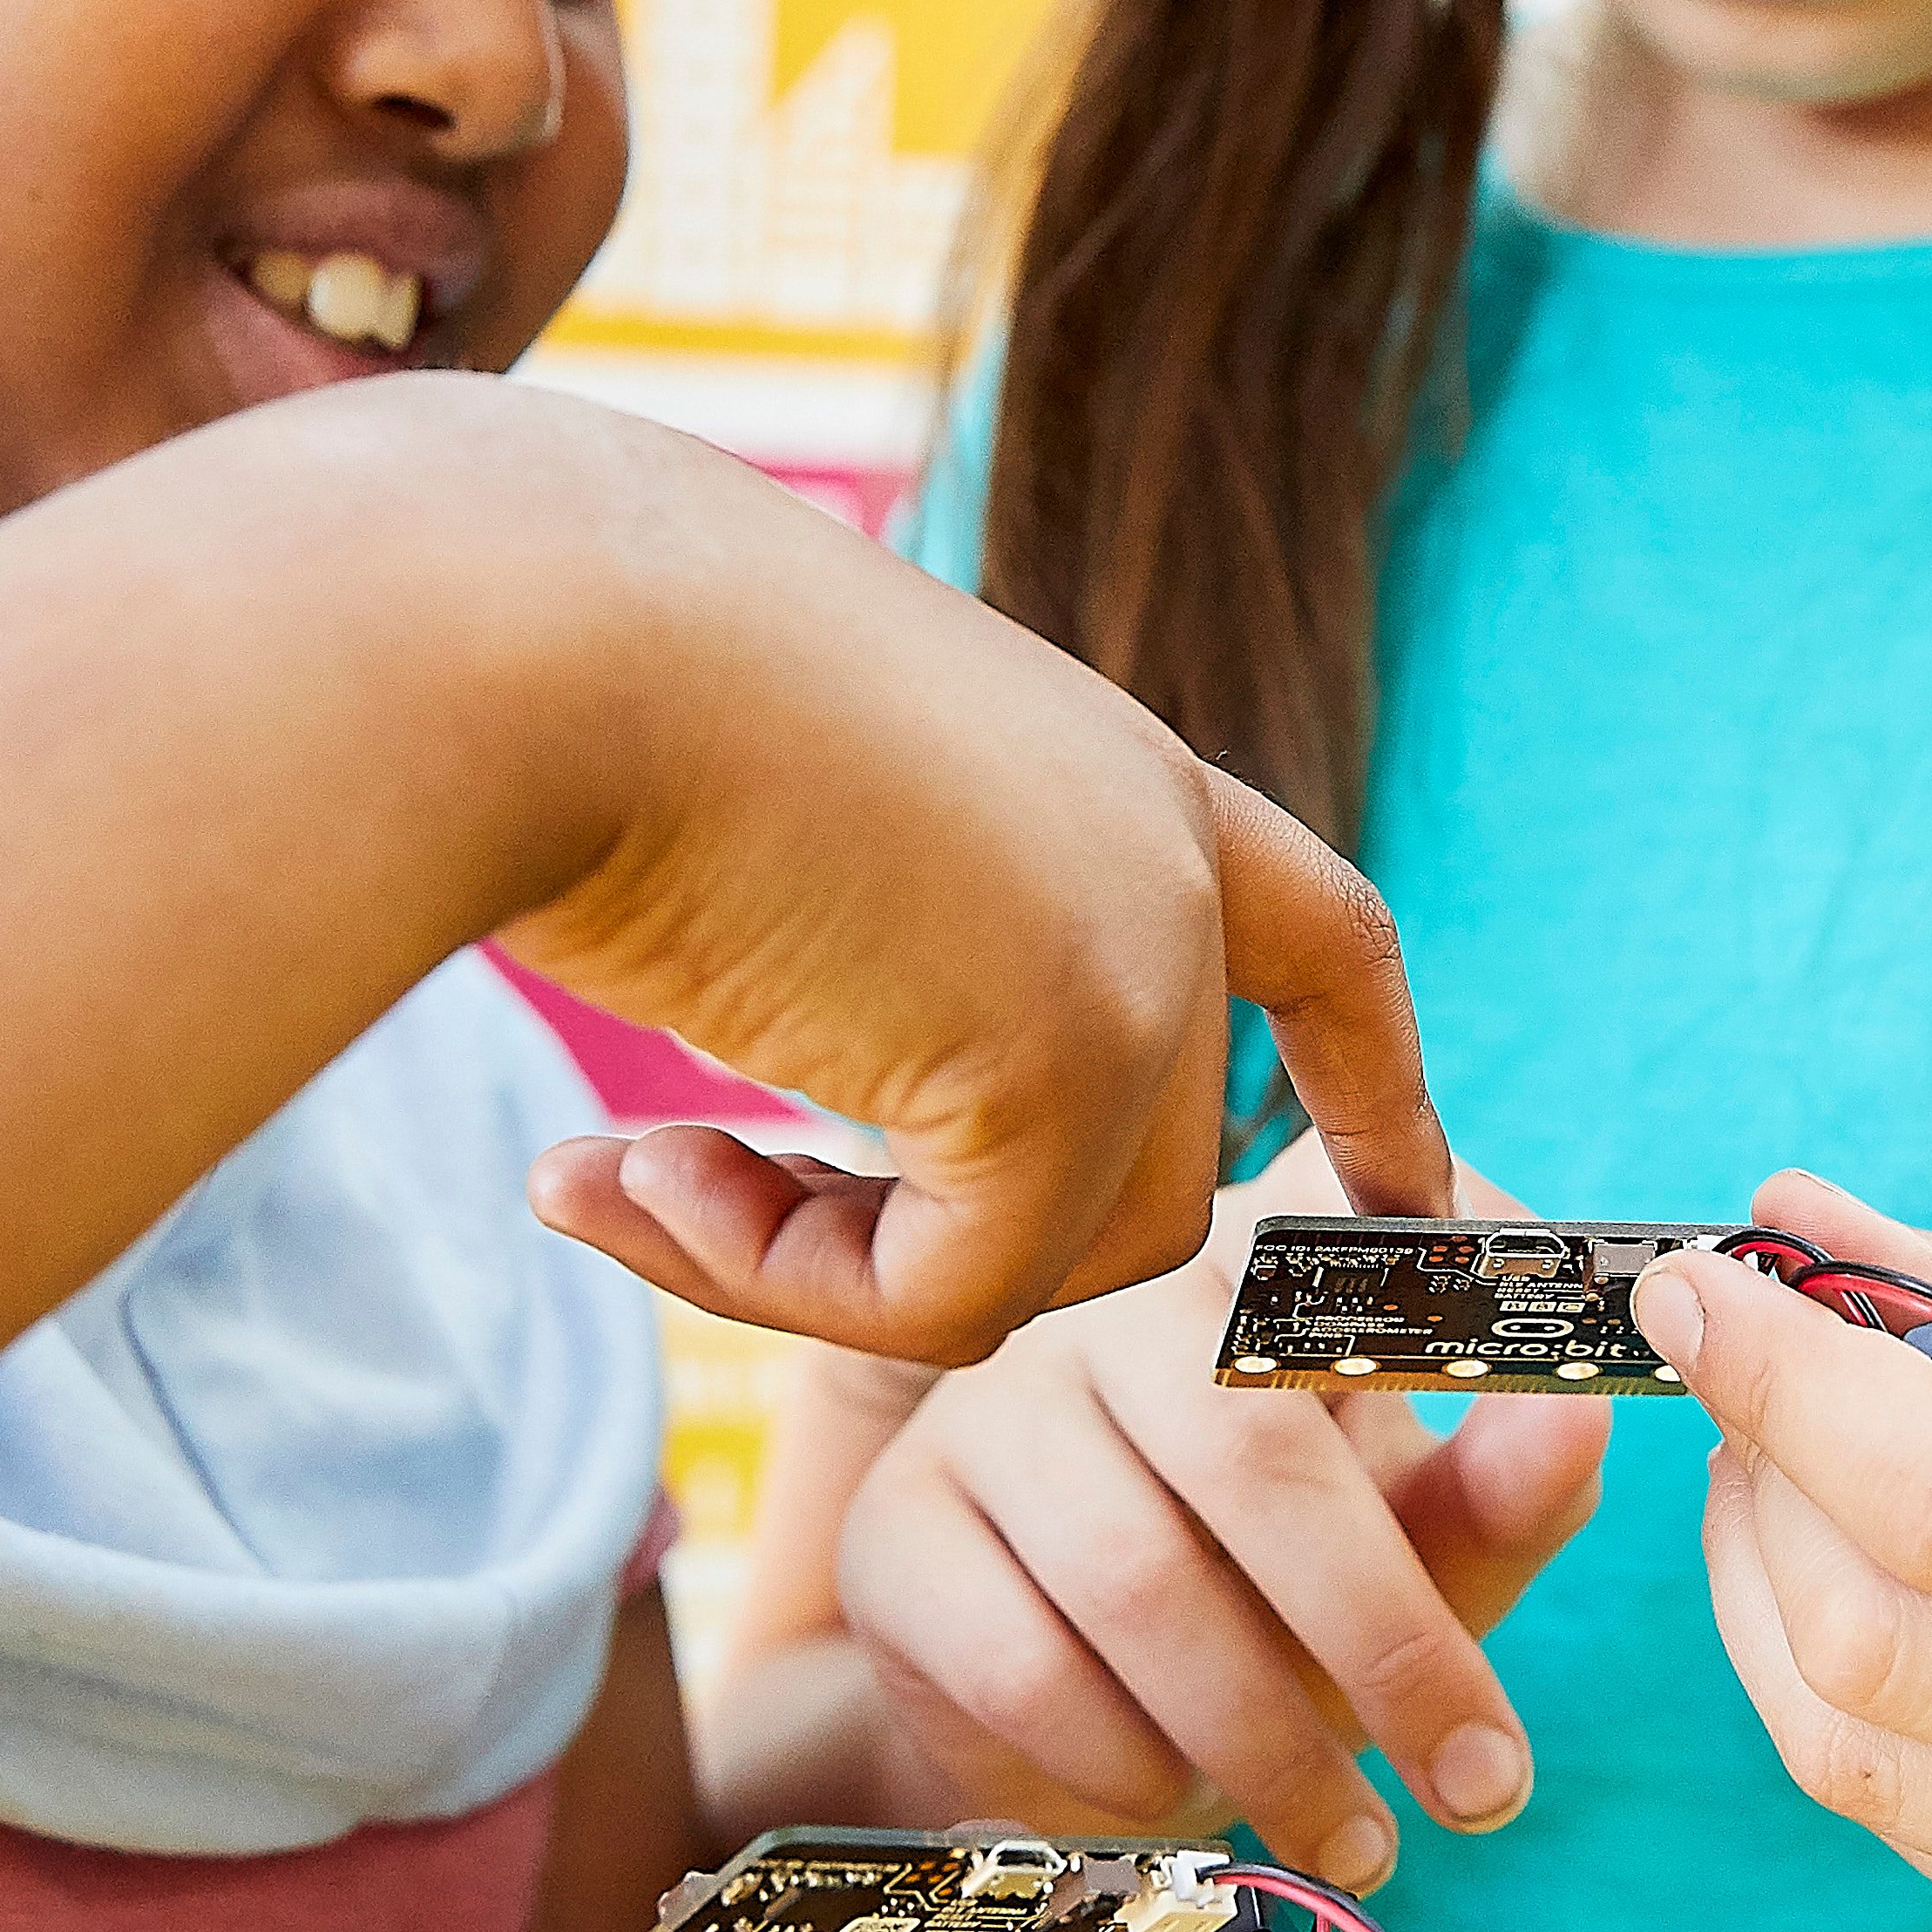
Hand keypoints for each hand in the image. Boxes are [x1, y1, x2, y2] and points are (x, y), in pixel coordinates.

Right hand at [464, 406, 1446, 1363]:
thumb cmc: (583, 686)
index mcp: (1114, 774)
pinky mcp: (1059, 1072)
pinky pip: (948, 1301)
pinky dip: (775, 1286)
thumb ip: (890, 959)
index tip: (1409, 1192)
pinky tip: (615, 1181)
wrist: (522, 630)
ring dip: (818, 1271)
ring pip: (1049, 1262)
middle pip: (1133, 1178)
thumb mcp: (794, 816)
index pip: (1321, 935)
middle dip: (925, 1243)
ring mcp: (1138, 962)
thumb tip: (876, 1141)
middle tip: (674, 1192)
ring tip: (627, 1177)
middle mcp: (1163, 860)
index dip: (1368, 1075)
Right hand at [826, 1150, 1611, 1887]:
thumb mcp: (1426, 1542)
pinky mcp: (897, 1526)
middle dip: (1384, 1641)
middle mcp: (1112, 1296)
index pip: (1374, 1250)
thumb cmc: (1286, 1594)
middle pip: (1250, 1447)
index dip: (1467, 1324)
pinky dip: (1131, 1764)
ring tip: (1356, 1840)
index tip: (1562, 1413)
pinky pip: (1021, 1663)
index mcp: (1263, 1256)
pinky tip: (1188, 1804)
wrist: (1071, 1696)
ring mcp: (988, 1404)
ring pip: (1135, 1578)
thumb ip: (1510, 1485)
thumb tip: (1580, 1415)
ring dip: (1265, 1742)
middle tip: (1481, 1790)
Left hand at [1647, 1170, 1931, 1931]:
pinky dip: (1863, 1706)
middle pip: (1884, 1640)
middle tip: (1756, 1379)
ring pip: (1866, 1759)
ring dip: (1770, 1601)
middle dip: (1759, 1489)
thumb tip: (1789, 1223)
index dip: (1789, 1389)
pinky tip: (1894, 1603)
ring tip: (1795, 1480)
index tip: (1701, 1288)